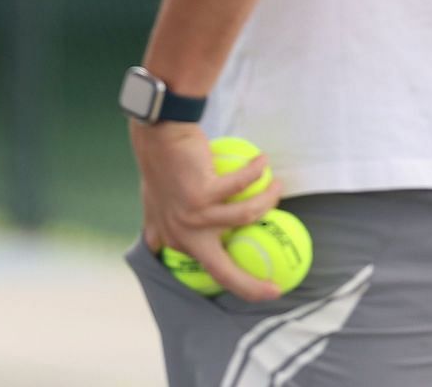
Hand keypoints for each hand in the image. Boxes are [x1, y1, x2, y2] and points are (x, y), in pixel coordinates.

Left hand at [131, 121, 283, 300]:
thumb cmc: (161, 171)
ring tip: (277, 186)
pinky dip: (256, 170)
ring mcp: (194, 216)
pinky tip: (263, 161)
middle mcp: (184, 235)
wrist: (158, 141)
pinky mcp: (203, 193)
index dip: (241, 286)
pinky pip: (243, 183)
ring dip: (269, 199)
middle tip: (277, 290)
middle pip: (224, 270)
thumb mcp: (153, 209)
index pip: (212, 273)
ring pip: (246, 216)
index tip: (267, 290)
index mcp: (178, 242)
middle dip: (251, 285)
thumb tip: (159, 246)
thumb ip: (157, 229)